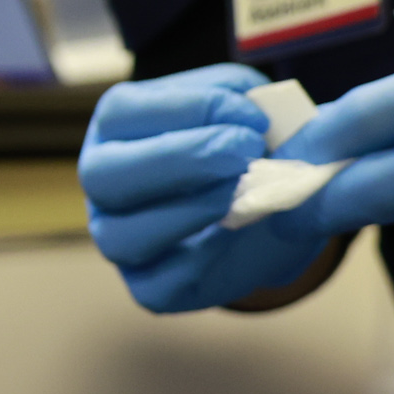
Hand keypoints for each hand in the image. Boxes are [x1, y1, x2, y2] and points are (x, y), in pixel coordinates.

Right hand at [82, 64, 313, 312]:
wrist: (273, 213)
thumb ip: (270, 117)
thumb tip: (290, 130)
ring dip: (188, 211)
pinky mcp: (147, 285)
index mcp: (116, 127)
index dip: (189, 107)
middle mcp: (103, 182)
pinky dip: (204, 261)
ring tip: (244, 193)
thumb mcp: (262, 119)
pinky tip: (239, 233)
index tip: (254, 116)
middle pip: (103, 175)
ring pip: (122, 237)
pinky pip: (158, 285)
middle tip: (244, 149)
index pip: (121, 111)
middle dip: (180, 158)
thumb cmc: (250, 151)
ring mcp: (117, 238)